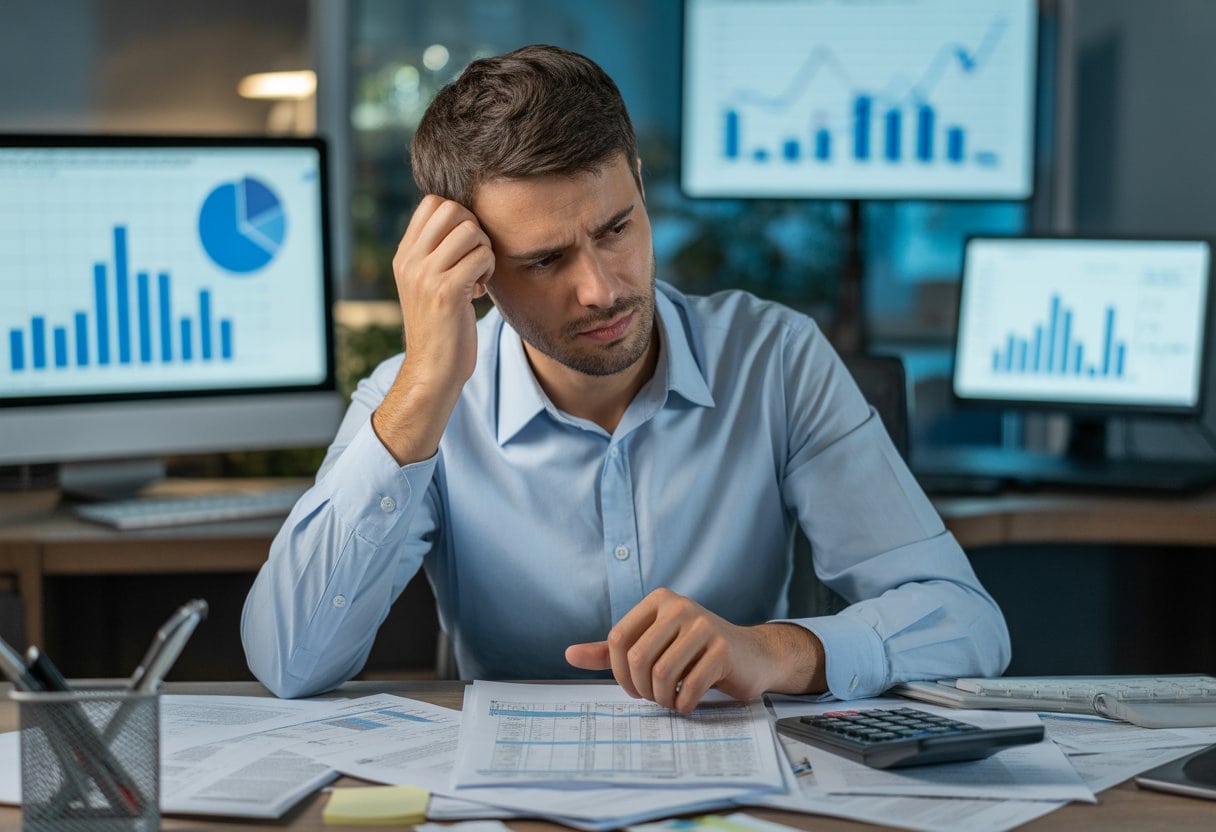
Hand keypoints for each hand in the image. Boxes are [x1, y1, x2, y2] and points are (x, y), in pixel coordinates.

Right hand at [372, 196, 494, 464]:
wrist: (432, 372)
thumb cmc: (441, 329)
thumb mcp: (429, 286)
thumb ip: (438, 255)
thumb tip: (467, 223)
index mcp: (405, 256)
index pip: (432, 203)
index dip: (459, 216)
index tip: (464, 247)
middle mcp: (410, 261)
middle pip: (452, 208)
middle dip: (474, 228)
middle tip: (475, 259)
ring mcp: (425, 275)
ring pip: (471, 231)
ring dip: (485, 250)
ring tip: (478, 276)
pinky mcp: (446, 291)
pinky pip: (481, 256)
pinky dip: (489, 269)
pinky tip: (479, 290)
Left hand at [564, 588, 825, 712]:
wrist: (751, 656)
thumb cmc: (695, 651)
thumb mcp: (653, 644)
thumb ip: (611, 651)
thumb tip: (568, 655)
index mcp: (658, 601)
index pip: (618, 638)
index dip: (617, 672)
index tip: (631, 687)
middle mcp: (680, 606)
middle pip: (637, 658)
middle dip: (640, 688)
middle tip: (652, 697)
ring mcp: (704, 626)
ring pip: (661, 674)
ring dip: (662, 699)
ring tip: (670, 700)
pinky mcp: (723, 649)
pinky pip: (689, 687)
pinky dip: (683, 704)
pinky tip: (687, 702)